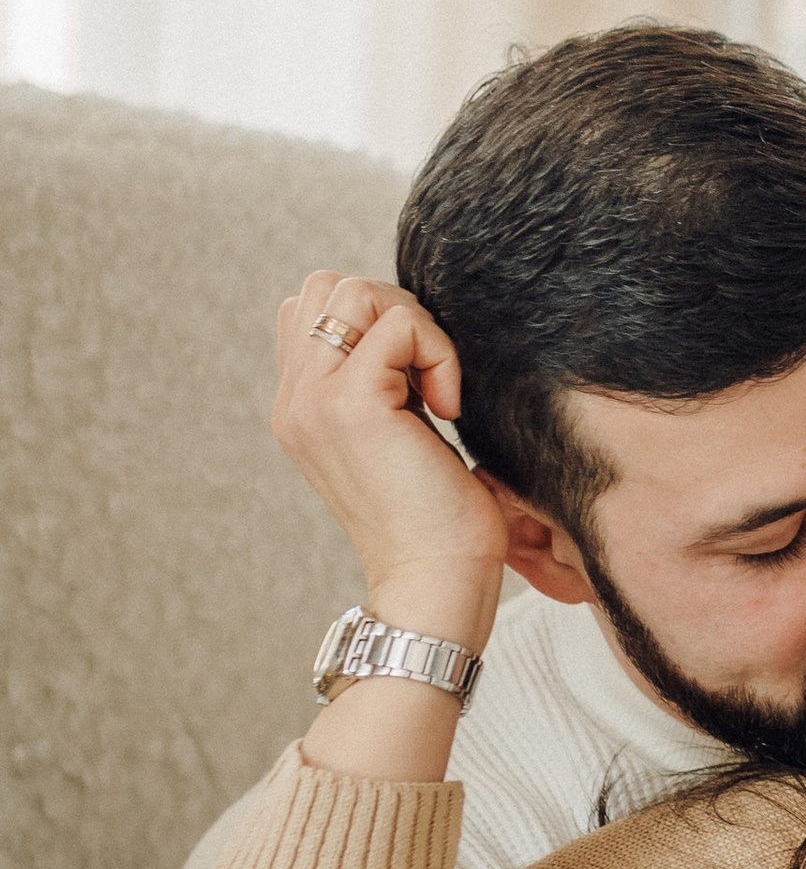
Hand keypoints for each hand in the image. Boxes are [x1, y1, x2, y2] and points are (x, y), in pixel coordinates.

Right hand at [273, 271, 508, 646]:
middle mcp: (294, 400)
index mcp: (299, 407)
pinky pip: (400, 323)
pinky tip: (449, 409)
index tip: (415, 381)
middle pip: (328, 285)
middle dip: (394, 310)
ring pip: (356, 290)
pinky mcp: (352, 402)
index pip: (311, 308)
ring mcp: (313, 399)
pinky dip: (439, 353)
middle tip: (428, 377)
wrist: (435, 582)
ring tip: (436, 391)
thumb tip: (408, 328)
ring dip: (416, 327)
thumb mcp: (398, 436)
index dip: (375, 322)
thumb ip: (383, 384)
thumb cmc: (437, 520)